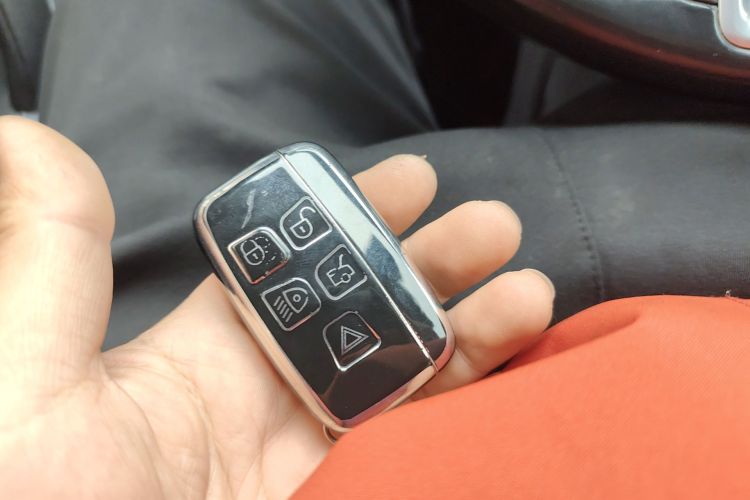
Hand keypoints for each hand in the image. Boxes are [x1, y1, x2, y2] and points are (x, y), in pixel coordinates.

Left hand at [0, 118, 553, 498]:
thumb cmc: (39, 497)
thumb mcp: (29, 366)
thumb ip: (53, 251)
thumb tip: (30, 135)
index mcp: (200, 356)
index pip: (292, 270)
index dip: (352, 219)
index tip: (411, 181)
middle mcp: (267, 402)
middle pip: (370, 317)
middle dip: (433, 265)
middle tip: (491, 224)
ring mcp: (313, 459)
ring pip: (412, 381)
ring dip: (473, 330)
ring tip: (526, 287)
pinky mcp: (351, 499)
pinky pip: (424, 450)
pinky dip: (474, 410)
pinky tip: (517, 368)